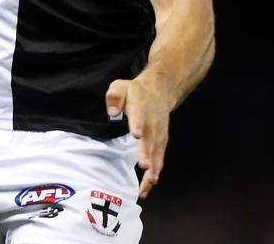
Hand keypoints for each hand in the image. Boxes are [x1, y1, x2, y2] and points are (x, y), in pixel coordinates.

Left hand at [105, 70, 172, 198]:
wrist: (159, 91)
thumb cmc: (134, 92)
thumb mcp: (121, 86)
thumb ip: (115, 96)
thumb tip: (112, 113)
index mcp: (140, 107)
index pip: (139, 116)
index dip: (138, 124)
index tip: (136, 134)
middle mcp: (152, 123)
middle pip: (150, 139)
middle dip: (147, 152)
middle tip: (144, 166)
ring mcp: (159, 134)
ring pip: (157, 153)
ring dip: (152, 170)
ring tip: (144, 187)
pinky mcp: (162, 142)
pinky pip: (159, 160)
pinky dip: (155, 174)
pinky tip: (147, 187)